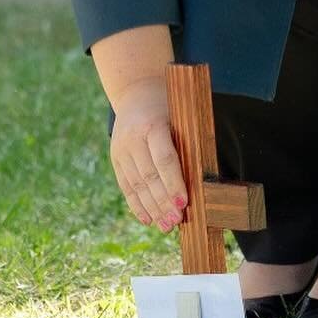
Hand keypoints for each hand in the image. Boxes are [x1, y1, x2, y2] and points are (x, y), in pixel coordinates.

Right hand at [109, 75, 188, 231]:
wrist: (137, 91)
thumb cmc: (169, 107)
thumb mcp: (180, 118)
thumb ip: (187, 146)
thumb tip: (201, 183)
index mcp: (152, 124)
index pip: (164, 159)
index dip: (174, 183)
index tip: (185, 204)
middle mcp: (132, 137)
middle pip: (149, 176)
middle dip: (163, 202)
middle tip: (177, 221)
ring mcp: (120, 148)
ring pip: (136, 184)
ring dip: (151, 208)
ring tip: (165, 226)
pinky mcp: (115, 157)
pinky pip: (125, 185)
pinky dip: (136, 204)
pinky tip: (147, 219)